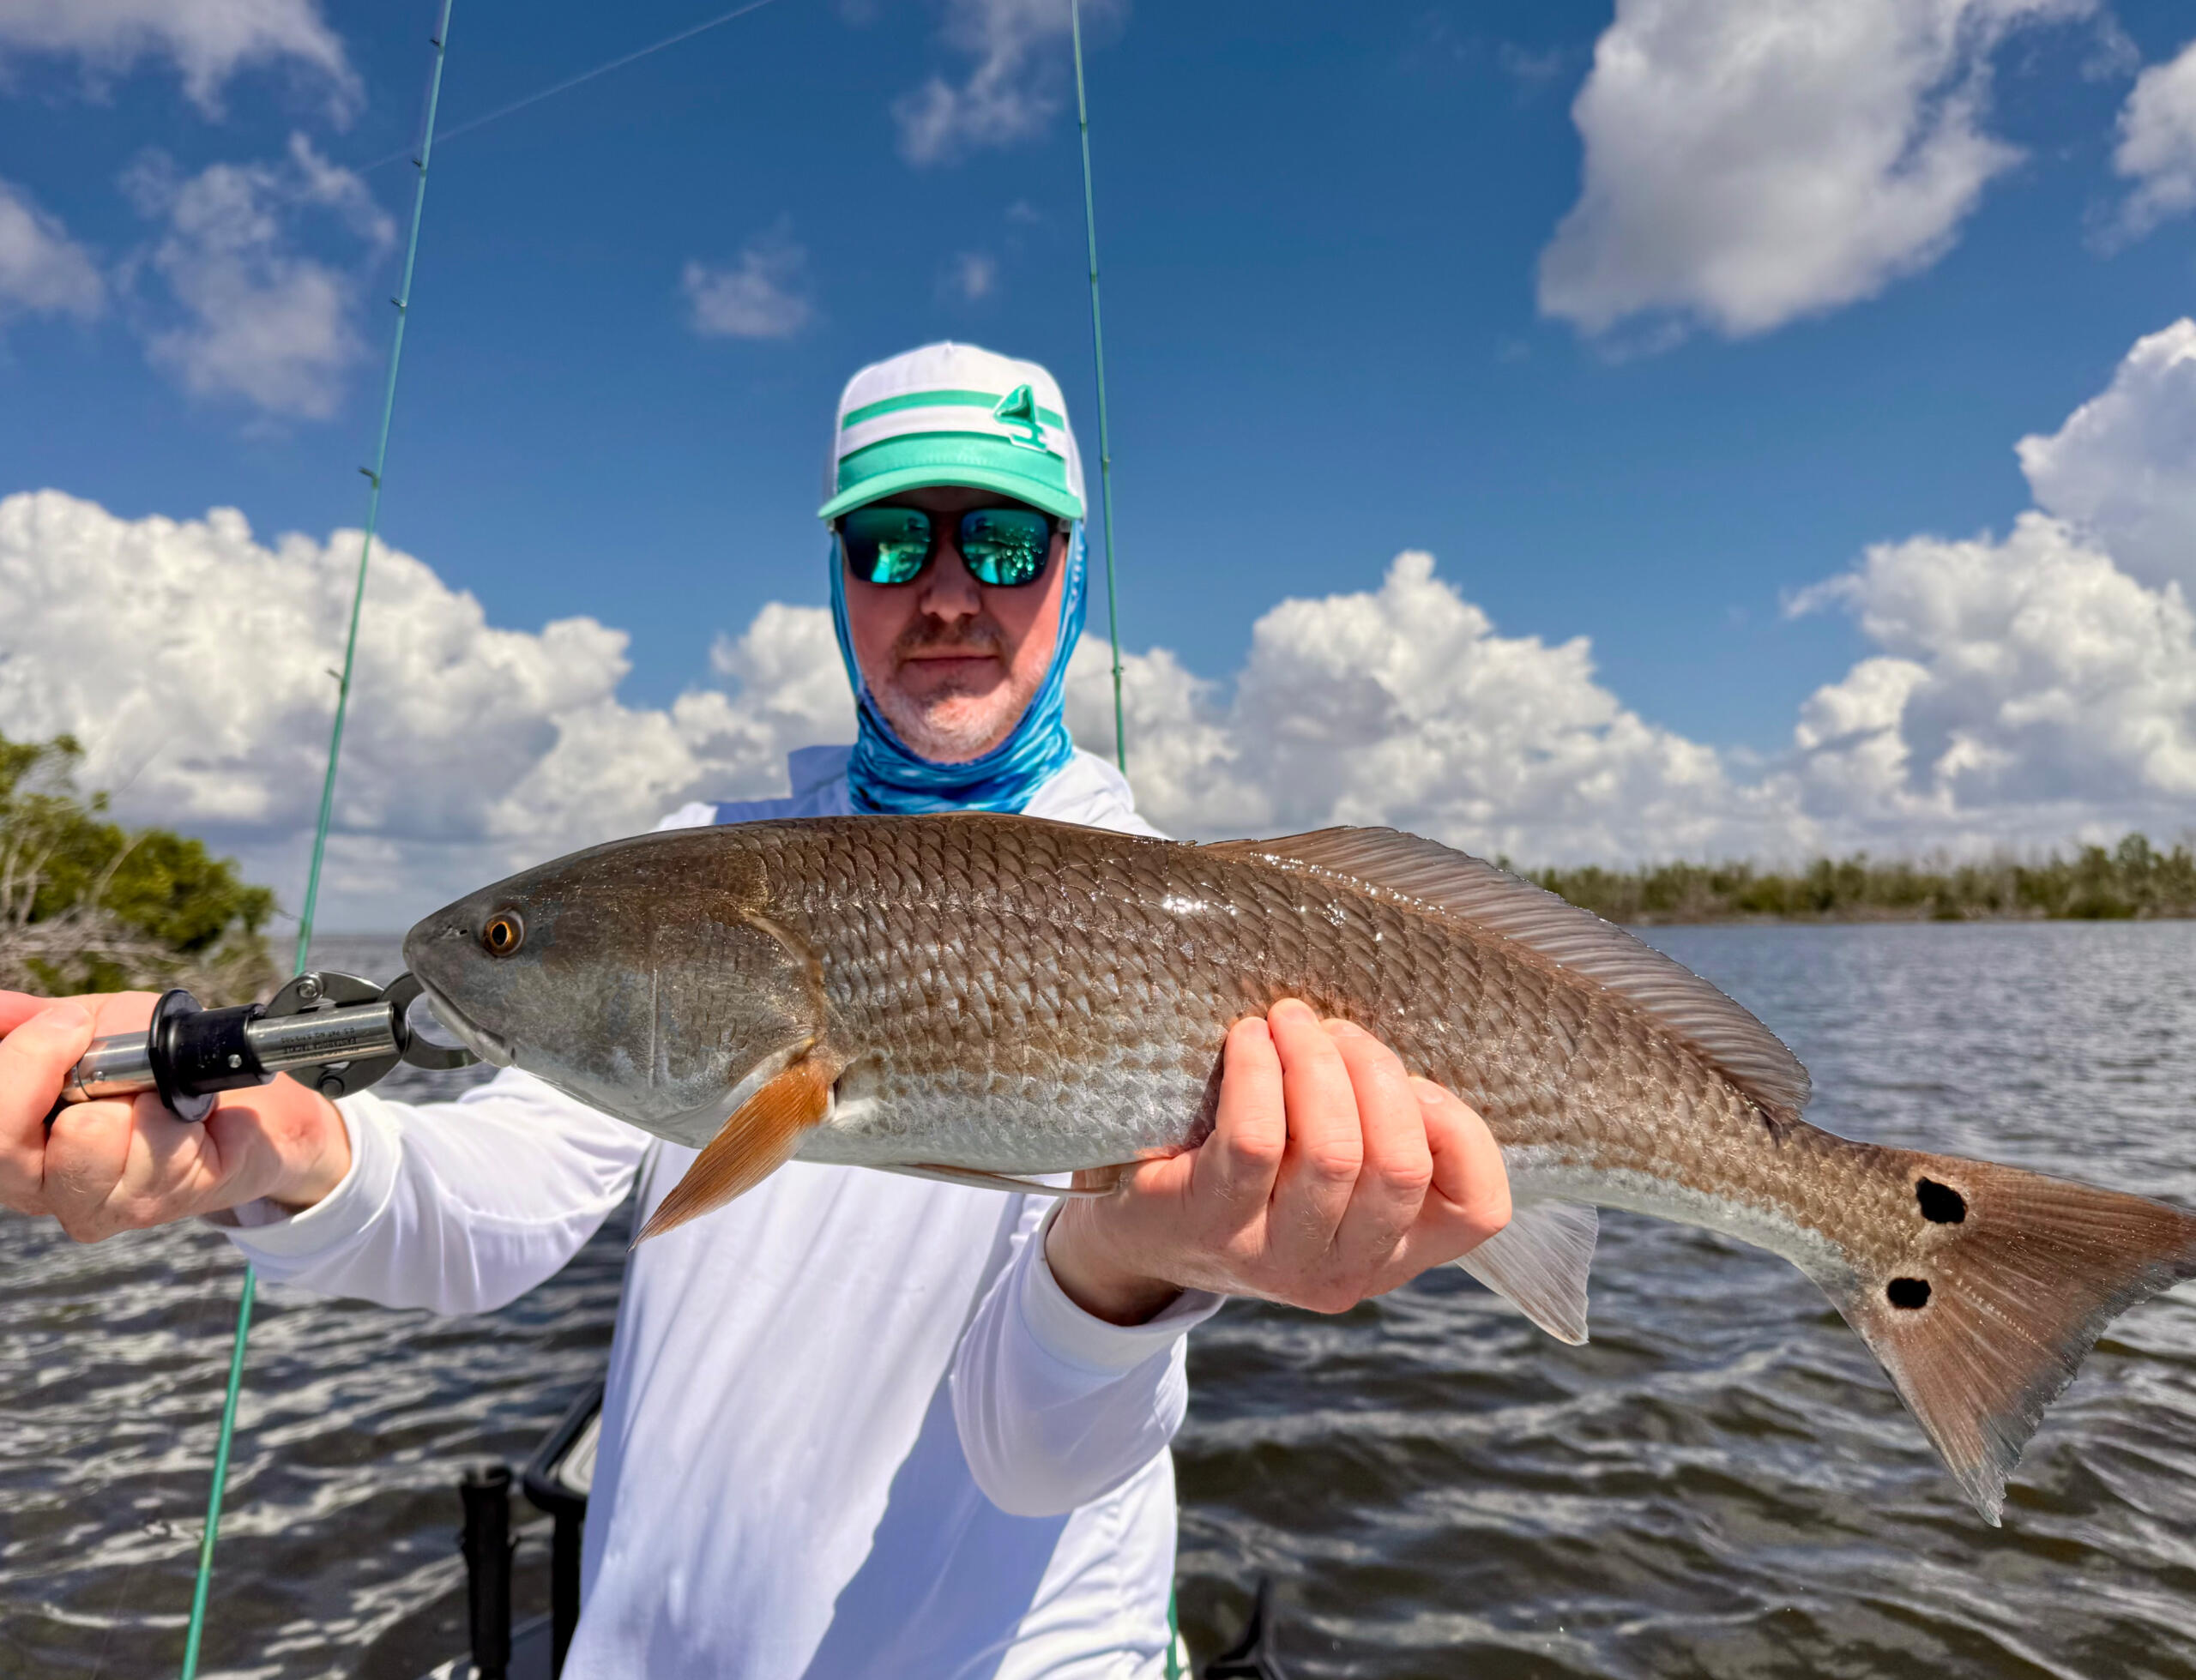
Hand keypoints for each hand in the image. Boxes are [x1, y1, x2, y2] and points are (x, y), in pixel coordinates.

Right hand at [0, 990, 351, 1242]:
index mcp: (13, 1138)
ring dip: (134, 1100)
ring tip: (157, 1100)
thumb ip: (36, 1021)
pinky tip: (187, 1123)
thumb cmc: (158, 1067)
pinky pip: (156, 1151)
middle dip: (71, 1081)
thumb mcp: (93, 1026)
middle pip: (6, 1146)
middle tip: (123, 1060)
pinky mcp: (152, 1209)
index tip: (69, 1026)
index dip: (19, 1064)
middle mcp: (37, 1185)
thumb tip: (0, 1009)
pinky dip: (178, 1118)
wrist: (241, 1097)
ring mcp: (93, 1205)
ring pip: (87, 1142)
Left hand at [1046, 997, 1510, 1324]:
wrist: (1139, 1229)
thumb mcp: (1333, 1169)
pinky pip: (1256, 1138)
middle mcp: (1348, 1274)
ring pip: (1334, 1153)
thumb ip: (1378, 1130)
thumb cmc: (1252, 1172)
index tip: (1409, 1076)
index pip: (1480, 1210)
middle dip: (1375, 1073)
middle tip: (1333, 1030)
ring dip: (1315, 1062)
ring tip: (1288, 1020)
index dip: (1456, 1126)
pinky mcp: (1213, 1229)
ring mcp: (1278, 1261)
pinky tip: (1248, 1041)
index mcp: (1398, 1254)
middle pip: (1400, 1165)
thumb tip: (1385, 1056)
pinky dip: (1259, 1072)